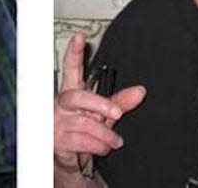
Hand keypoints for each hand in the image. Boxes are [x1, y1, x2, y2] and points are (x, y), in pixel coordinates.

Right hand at [54, 32, 145, 170]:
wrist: (71, 159)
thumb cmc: (85, 130)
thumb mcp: (104, 114)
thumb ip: (120, 101)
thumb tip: (140, 92)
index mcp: (72, 91)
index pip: (71, 68)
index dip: (74, 53)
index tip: (79, 38)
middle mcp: (62, 104)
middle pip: (78, 97)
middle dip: (100, 105)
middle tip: (117, 112)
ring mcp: (57, 122)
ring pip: (84, 122)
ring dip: (105, 134)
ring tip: (114, 140)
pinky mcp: (57, 140)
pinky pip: (81, 140)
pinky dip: (97, 145)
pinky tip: (103, 147)